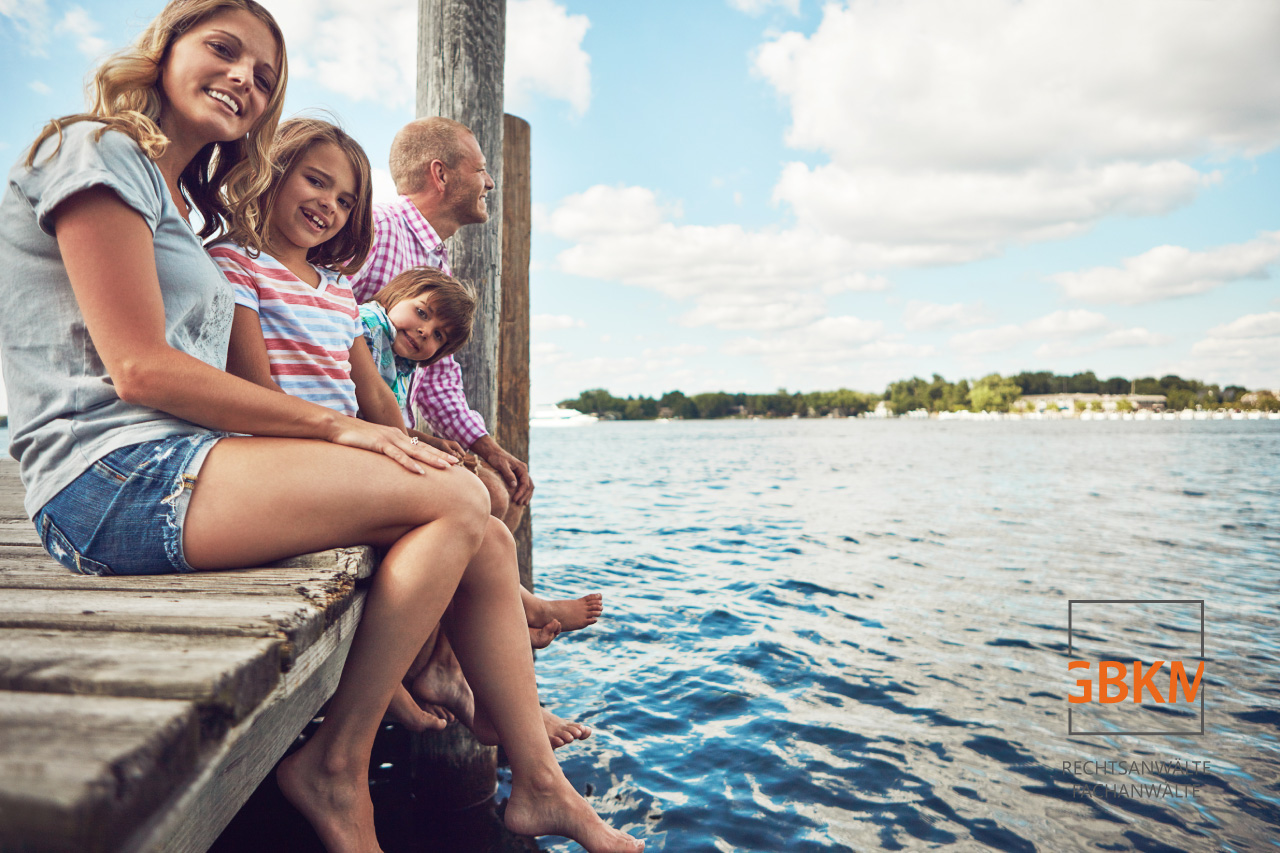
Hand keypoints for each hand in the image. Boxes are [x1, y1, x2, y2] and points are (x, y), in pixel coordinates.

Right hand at [331, 416, 458, 473]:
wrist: (336, 426)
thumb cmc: (352, 437)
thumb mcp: (372, 444)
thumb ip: (383, 451)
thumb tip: (389, 461)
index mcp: (395, 436)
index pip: (419, 445)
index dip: (435, 452)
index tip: (449, 460)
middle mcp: (396, 436)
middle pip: (422, 448)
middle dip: (440, 456)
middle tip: (456, 463)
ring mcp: (388, 439)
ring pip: (415, 451)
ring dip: (431, 460)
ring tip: (446, 468)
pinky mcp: (378, 444)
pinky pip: (397, 456)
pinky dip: (409, 464)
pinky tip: (419, 472)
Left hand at [470, 435, 533, 504]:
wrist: (493, 452)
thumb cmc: (496, 458)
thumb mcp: (502, 466)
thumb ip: (508, 475)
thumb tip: (514, 486)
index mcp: (522, 468)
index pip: (525, 483)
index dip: (521, 492)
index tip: (515, 500)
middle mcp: (524, 470)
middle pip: (529, 485)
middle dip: (525, 495)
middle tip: (519, 503)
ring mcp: (521, 473)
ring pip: (529, 486)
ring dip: (526, 495)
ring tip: (522, 504)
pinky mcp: (518, 475)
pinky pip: (524, 484)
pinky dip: (524, 492)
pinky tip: (521, 498)